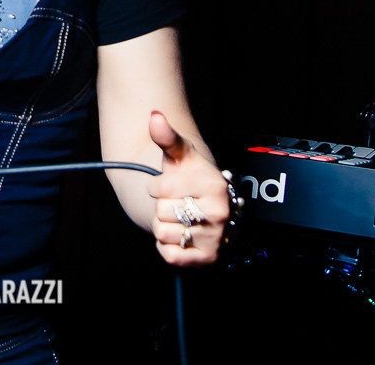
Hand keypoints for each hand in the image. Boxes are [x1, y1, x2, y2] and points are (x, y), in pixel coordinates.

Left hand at [147, 111, 230, 265]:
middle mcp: (219, 212)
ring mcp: (215, 236)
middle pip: (162, 211)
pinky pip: (170, 255)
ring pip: (163, 232)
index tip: (168, 185)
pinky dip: (167, 246)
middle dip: (161, 206)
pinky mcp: (207, 258)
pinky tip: (179, 234)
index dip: (157, 186)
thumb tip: (155, 115)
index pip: (162, 188)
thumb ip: (166, 136)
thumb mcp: (179, 155)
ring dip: (164, 226)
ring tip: (179, 218)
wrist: (202, 206)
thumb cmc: (189, 178)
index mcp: (214, 185)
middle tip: (177, 203)